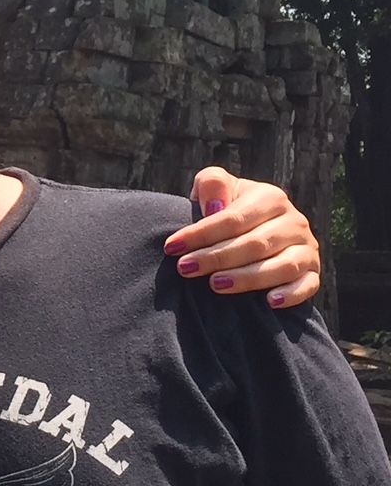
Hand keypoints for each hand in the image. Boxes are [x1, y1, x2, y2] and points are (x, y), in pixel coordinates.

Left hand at [164, 168, 320, 306]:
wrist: (258, 227)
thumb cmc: (230, 207)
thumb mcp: (220, 186)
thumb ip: (212, 183)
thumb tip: (214, 207)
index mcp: (271, 198)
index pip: (233, 219)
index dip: (201, 234)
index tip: (172, 247)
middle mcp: (294, 222)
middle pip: (255, 243)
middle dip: (217, 257)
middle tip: (185, 268)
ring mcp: (307, 248)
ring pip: (281, 266)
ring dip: (247, 278)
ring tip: (215, 285)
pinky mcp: (314, 272)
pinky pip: (308, 285)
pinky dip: (291, 294)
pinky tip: (269, 302)